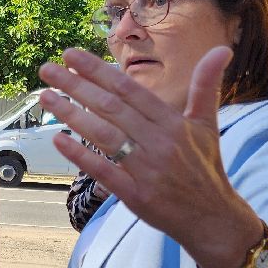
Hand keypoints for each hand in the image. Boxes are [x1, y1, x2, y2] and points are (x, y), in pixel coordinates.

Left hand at [38, 46, 260, 267]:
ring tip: (45, 97)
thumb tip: (221, 49)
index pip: (129, 90)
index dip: (98, 71)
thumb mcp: (207, 125)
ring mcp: (147, 169)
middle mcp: (160, 142)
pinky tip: (57, 139)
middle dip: (76, 86)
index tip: (71, 55)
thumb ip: (206, 87)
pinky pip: (104, 171)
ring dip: (71, 114)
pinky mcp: (136, 195)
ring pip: (104, 135)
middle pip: (111, 107)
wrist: (212, 218)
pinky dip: (80, 156)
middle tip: (47, 70)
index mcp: (173, 123)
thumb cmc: (204, 167)